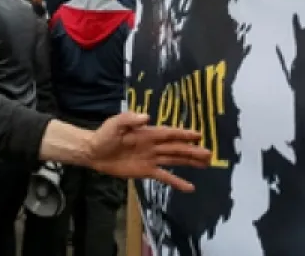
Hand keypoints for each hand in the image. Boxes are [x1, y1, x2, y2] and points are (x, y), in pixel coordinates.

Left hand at [84, 112, 215, 188]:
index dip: (183, 135)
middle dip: (192, 150)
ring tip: (206, 163)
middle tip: (209, 154)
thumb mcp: (115, 124)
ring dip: (190, 162)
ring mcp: (151, 159)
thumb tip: (146, 117)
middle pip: (176, 148)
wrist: (94, 152)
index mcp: (147, 133)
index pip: (169, 134)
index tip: (198, 135)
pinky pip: (164, 176)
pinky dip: (177, 182)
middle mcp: (153, 145)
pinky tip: (189, 187)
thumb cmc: (104, 135)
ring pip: (174, 159)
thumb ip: (129, 119)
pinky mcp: (147, 171)